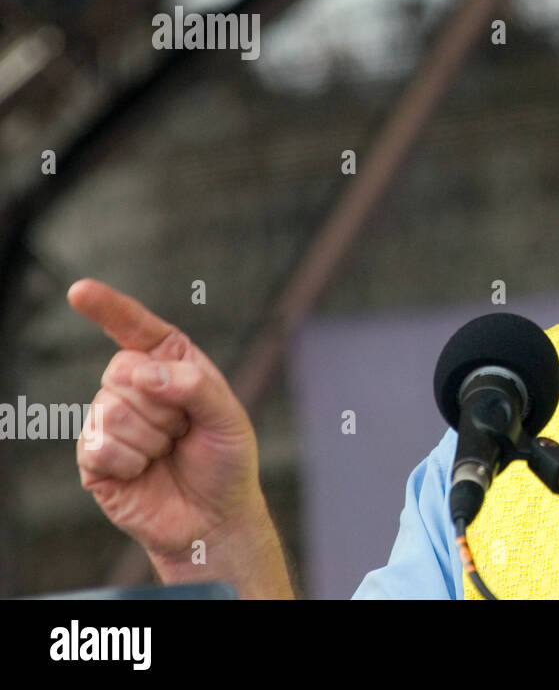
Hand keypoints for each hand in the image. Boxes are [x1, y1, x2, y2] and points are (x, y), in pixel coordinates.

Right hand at [69, 278, 286, 592]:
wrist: (212, 517)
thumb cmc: (225, 461)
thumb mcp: (228, 417)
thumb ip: (196, 386)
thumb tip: (148, 374)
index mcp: (171, 364)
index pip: (136, 328)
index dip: (109, 308)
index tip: (80, 291)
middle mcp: (136, 385)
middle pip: (121, 370)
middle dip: (162, 405)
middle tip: (183, 431)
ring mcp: (110, 420)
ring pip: (111, 409)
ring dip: (150, 438)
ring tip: (166, 452)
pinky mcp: (94, 456)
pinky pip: (100, 446)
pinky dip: (130, 461)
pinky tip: (143, 470)